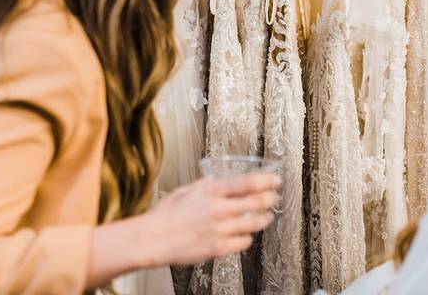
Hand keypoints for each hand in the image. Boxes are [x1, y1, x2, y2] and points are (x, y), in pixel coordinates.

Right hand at [85, 172, 279, 287]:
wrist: (152, 239)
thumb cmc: (164, 216)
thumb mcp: (185, 191)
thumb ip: (204, 186)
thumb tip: (216, 181)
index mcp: (211, 192)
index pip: (248, 183)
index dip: (266, 181)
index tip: (275, 180)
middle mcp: (219, 209)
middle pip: (256, 202)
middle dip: (270, 199)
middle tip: (274, 198)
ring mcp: (220, 229)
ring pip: (254, 223)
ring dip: (263, 219)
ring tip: (266, 217)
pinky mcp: (218, 248)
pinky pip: (243, 242)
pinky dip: (247, 238)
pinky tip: (245, 236)